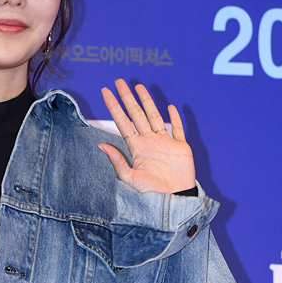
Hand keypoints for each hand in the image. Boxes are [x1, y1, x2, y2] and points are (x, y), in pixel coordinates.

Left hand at [97, 79, 195, 193]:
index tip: (105, 92)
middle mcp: (149, 141)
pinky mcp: (180, 147)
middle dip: (128, 98)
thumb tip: (100, 144)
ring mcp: (165, 143)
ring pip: (155, 116)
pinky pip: (178, 129)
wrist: (173, 201)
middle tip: (119, 81)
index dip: (114, 106)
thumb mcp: (130, 178)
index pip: (122, 122)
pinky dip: (175, 118)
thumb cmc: (150, 193)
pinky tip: (170, 107)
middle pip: (136, 114)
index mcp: (136, 147)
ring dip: (147, 102)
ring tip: (139, 87)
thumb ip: (117, 160)